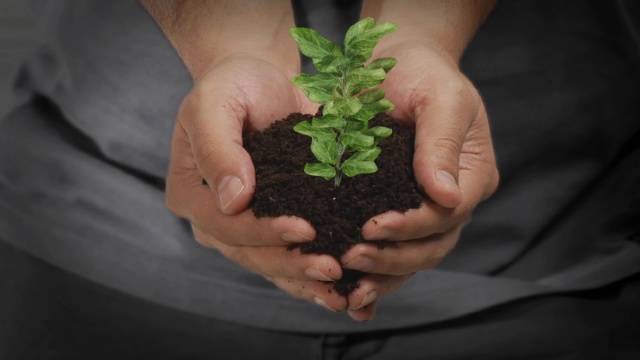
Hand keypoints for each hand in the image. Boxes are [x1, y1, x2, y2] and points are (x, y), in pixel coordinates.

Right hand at [165, 54, 349, 310]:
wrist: (260, 82)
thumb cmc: (234, 86)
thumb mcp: (215, 103)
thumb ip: (218, 147)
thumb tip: (233, 200)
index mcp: (191, 194)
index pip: (226, 225)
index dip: (264, 232)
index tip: (305, 230)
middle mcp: (213, 219)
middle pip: (250, 254)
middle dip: (292, 265)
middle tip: (332, 269)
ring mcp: (242, 228)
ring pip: (271, 265)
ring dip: (305, 280)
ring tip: (342, 289)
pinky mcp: (271, 227)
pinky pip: (289, 258)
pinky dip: (312, 276)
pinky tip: (343, 289)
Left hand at [340, 40, 498, 320]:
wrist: (394, 66)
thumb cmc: (421, 74)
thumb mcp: (439, 97)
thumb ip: (441, 143)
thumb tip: (445, 197)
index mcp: (472, 176)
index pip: (446, 215)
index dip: (411, 227)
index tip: (372, 226)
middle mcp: (452, 201)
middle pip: (432, 247)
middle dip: (393, 258)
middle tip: (352, 256)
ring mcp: (424, 211)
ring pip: (412, 259)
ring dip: (381, 275)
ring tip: (346, 284)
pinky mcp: (394, 211)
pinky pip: (389, 249)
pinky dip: (371, 273)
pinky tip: (346, 292)